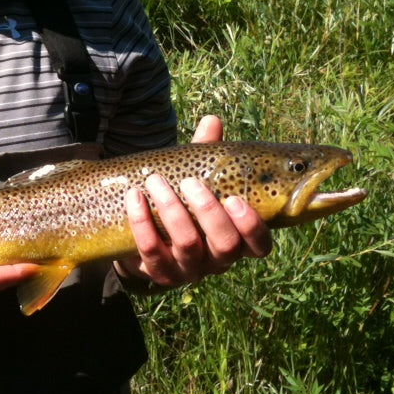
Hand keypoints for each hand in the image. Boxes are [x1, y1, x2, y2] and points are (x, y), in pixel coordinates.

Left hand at [115, 115, 272, 289]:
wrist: (140, 233)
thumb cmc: (180, 201)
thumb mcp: (194, 177)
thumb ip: (205, 153)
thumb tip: (212, 120)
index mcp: (235, 239)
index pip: (259, 245)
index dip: (252, 227)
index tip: (235, 199)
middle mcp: (217, 260)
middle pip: (226, 246)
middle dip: (209, 212)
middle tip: (190, 182)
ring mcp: (187, 270)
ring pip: (188, 246)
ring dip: (172, 211)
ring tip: (155, 181)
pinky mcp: (157, 273)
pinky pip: (151, 253)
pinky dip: (142, 223)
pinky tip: (133, 197)